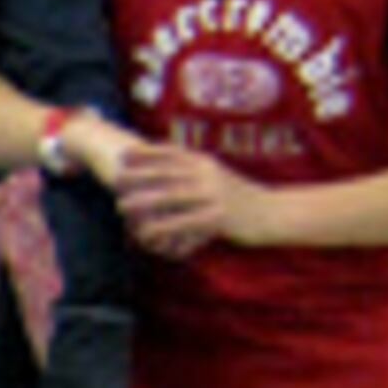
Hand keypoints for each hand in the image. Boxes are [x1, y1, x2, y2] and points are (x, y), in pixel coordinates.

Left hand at [114, 142, 266, 258]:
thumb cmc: (240, 199)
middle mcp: (209, 174)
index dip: (148, 153)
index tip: (125, 154)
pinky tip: (145, 234)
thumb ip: (196, 173)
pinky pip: (183, 222)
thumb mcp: (218, 178)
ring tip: (120, 206)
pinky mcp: (217, 216)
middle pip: (168, 171)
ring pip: (171, 196)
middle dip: (139, 175)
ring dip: (143, 201)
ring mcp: (213, 194)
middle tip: (114, 180)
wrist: (272, 213)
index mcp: (207, 163)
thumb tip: (172, 170)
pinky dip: (162, 228)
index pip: (174, 152)